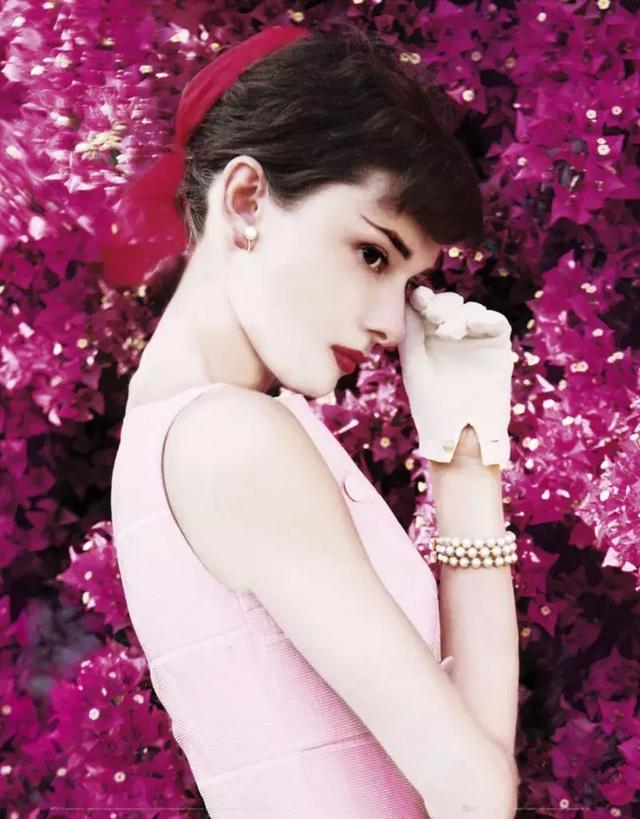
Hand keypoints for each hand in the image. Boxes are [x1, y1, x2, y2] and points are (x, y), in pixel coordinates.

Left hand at [398, 286, 514, 468]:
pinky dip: (484, 318)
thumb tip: (408, 303)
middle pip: (451, 304)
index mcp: (428, 340)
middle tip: (433, 314)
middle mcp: (452, 338)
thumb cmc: (431, 407)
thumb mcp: (414, 368)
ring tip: (447, 332)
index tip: (419, 298)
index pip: (428, 309)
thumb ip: (411, 336)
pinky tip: (468, 326)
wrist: (459, 433)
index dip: (424, 299)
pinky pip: (496, 322)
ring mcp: (476, 342)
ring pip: (472, 309)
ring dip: (459, 313)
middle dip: (442, 304)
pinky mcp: (497, 348)